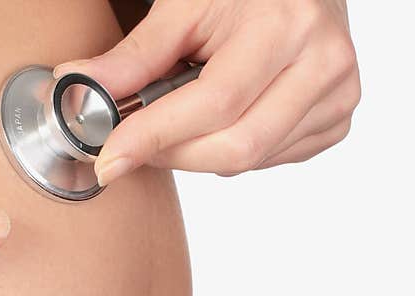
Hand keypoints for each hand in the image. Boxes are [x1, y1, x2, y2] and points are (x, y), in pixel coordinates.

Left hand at [55, 0, 359, 182]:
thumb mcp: (186, 5)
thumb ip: (136, 55)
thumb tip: (77, 85)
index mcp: (286, 24)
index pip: (215, 102)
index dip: (155, 136)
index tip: (110, 158)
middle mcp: (323, 63)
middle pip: (236, 146)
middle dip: (174, 155)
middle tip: (136, 145)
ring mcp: (337, 96)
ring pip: (252, 161)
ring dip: (201, 154)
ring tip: (181, 120)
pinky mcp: (337, 121)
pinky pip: (272, 161)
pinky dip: (235, 153)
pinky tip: (224, 121)